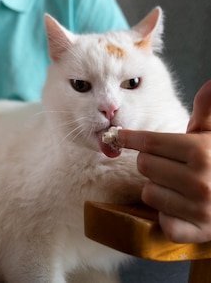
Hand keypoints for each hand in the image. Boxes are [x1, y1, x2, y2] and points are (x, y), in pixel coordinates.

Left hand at [118, 80, 210, 243]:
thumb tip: (209, 84)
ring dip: (159, 190)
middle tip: (171, 165)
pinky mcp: (196, 233)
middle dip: (153, 163)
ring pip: (149, 193)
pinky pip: (162, 220)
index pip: (150, 143)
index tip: (116, 135)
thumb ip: (206, 112)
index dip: (130, 138)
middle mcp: (199, 181)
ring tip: (180, 187)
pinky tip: (183, 209)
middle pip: (145, 166)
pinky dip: (169, 216)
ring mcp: (199, 210)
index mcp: (201, 152)